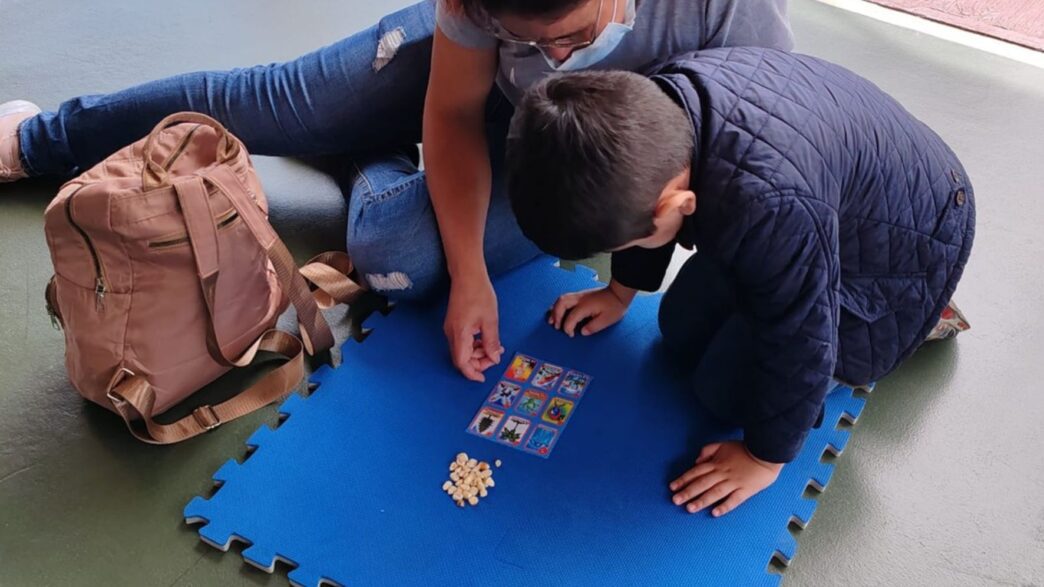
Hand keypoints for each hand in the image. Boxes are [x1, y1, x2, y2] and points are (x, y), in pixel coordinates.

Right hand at [445, 275, 503, 381]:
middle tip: (495, 355)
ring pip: (463, 350)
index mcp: (459, 334)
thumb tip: (494, 358)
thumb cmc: (478, 293)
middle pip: (462, 358)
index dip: (472, 373)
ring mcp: (451, 329)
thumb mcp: (490, 320)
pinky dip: (475, 344)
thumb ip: (491, 342)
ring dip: (479, 352)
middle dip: (479, 361)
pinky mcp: (454, 324)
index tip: (482, 378)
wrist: (467, 275)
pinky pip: (463, 341)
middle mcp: (451, 333)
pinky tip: (486, 339)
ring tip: (495, 346)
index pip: (462, 362)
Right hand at [549, 280, 636, 336]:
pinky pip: (565, 298)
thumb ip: (593, 327)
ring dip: (555, 309)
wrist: (619, 293)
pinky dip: (559, 305)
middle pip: (561, 304)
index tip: (571, 334)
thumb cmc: (615, 306)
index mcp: (585, 306)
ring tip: (552, 320)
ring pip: (561, 299)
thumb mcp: (606, 320)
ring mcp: (580, 295)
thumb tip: (582, 331)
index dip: (568, 328)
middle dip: (555, 316)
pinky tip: (559, 311)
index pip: (570, 318)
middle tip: (555, 326)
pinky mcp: (581, 295)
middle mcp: (580, 299)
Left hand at [669, 441, 783, 516]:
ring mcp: (734, 482)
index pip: (696, 472)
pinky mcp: (746, 490)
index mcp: (717, 463)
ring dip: (702, 500)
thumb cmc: (744, 450)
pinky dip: (724, 506)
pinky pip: (734, 500)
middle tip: (675, 500)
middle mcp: (723, 473)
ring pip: (715, 493)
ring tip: (690, 508)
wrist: (766, 453)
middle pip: (702, 483)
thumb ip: (708, 450)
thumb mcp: (723, 445)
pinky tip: (714, 513)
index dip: (684, 479)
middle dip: (688, 492)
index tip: (672, 487)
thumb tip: (696, 461)